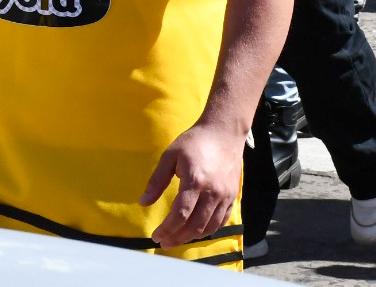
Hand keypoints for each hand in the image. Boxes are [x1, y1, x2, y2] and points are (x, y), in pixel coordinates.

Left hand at [139, 121, 243, 248]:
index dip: (167, 229)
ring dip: (191, 237)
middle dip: (177, 237)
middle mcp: (212, 192)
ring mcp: (225, 196)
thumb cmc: (194, 142)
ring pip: (208, 227)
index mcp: (195, 181)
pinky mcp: (233, 196)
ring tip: (176, 239)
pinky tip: (195, 231)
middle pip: (194, 225)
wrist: (224, 132)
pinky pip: (221, 221)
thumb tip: (142, 202)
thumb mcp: (170, 156)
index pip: (180, 214)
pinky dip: (207, 230)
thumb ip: (157, 181)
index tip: (156, 235)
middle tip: (163, 242)